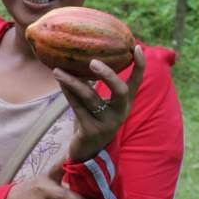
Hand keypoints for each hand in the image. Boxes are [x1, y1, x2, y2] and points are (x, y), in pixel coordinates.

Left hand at [52, 45, 145, 162]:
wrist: (86, 151)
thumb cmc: (93, 120)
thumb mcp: (99, 102)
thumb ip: (95, 84)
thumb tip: (84, 56)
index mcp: (125, 103)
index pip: (137, 82)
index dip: (139, 65)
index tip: (136, 47)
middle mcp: (120, 113)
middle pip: (121, 91)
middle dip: (108, 75)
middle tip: (92, 61)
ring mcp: (107, 123)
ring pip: (91, 98)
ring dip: (73, 82)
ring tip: (58, 70)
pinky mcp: (91, 131)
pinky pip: (77, 107)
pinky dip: (67, 93)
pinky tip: (59, 81)